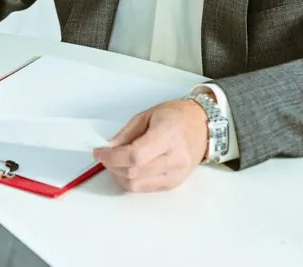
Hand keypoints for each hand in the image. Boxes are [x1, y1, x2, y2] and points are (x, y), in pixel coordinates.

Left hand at [92, 99, 208, 191]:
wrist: (202, 127)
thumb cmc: (177, 117)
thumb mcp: (147, 115)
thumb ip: (126, 133)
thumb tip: (109, 148)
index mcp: (168, 135)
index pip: (135, 155)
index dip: (112, 157)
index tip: (99, 152)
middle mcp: (175, 158)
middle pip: (134, 171)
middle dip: (112, 165)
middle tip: (104, 156)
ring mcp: (177, 174)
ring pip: (137, 184)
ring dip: (119, 175)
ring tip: (115, 162)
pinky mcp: (175, 183)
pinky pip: (145, 188)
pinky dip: (131, 180)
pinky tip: (127, 168)